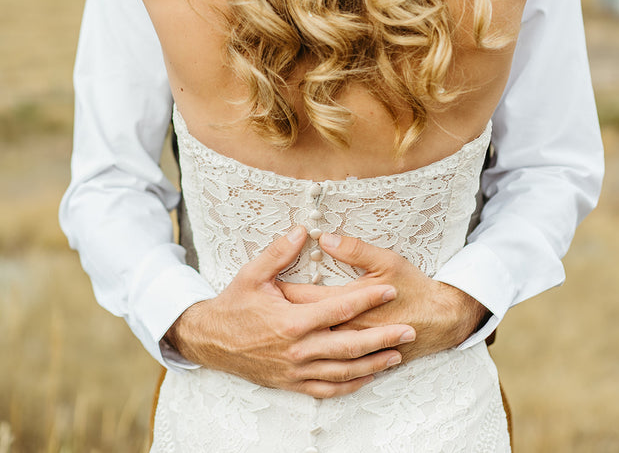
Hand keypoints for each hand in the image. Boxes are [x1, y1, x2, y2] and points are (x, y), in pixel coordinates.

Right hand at [164, 226, 415, 397]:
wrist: (209, 341)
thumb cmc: (233, 305)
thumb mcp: (253, 274)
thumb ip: (280, 252)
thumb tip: (303, 230)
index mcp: (292, 321)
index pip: (339, 309)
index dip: (367, 299)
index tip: (389, 290)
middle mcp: (298, 350)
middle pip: (350, 345)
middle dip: (383, 337)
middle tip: (409, 329)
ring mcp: (296, 370)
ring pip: (343, 371)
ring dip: (373, 364)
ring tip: (397, 354)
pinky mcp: (291, 384)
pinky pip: (327, 389)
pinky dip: (350, 384)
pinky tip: (367, 377)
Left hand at [281, 233, 488, 362]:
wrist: (441, 321)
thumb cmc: (413, 288)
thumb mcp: (386, 260)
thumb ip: (354, 249)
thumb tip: (324, 237)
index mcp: (346, 305)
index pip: (303, 297)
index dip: (282, 289)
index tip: (264, 283)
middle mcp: (344, 332)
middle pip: (302, 325)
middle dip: (279, 315)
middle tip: (259, 307)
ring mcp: (353, 352)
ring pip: (312, 351)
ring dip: (293, 342)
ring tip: (273, 334)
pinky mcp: (360, 364)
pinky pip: (332, 375)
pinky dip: (314, 366)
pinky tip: (304, 362)